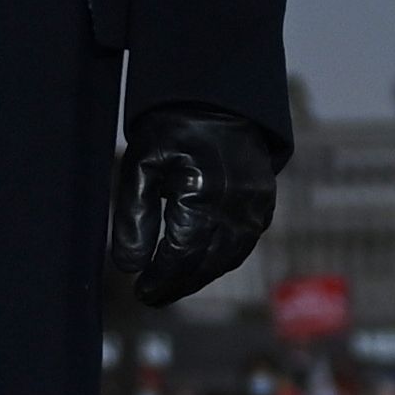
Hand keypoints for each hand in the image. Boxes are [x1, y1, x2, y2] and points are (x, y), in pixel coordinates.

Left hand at [109, 104, 282, 307]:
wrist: (219, 97)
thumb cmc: (172, 129)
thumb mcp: (140, 165)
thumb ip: (132, 216)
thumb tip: (128, 266)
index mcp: (204, 191)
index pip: (181, 253)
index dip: (160, 279)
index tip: (140, 293)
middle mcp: (237, 203)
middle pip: (205, 263)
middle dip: (177, 285)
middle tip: (151, 297)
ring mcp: (257, 205)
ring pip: (228, 259)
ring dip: (198, 277)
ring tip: (170, 286)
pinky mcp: (265, 202)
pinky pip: (244, 243)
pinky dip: (220, 260)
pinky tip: (198, 265)